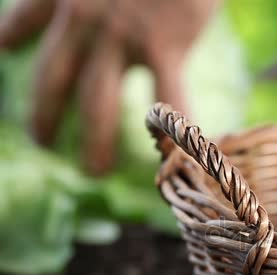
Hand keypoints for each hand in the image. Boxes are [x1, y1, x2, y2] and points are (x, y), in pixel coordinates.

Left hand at [0, 0, 217, 174]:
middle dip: (45, 115)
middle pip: (53, 80)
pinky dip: (172, 127)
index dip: (16, 36)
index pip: (27, 19)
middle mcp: (82, 18)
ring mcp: (121, 34)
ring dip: (96, 142)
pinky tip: (176, 154)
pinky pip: (167, 96)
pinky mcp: (163, 43)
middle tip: (44, 141)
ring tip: (95, 171)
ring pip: (98, 101)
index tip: (9, 48)